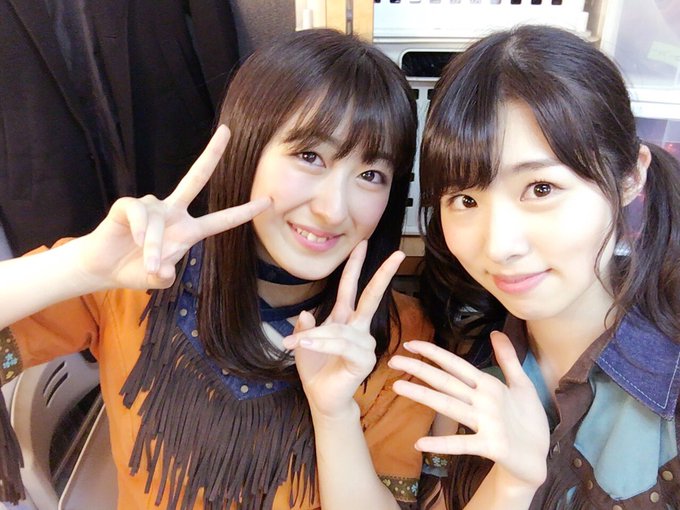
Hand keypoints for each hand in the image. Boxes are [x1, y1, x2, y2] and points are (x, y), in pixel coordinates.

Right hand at [77, 125, 270, 289]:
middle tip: (227, 130)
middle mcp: (173, 212)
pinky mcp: (128, 205)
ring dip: (152, 245)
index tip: (269, 202)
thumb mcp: (156, 278)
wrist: (103, 269)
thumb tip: (163, 270)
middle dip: (211, 154)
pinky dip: (139, 231)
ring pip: (157, 221)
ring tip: (147, 262)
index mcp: (188, 230)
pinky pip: (139, 214)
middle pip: (196, 178)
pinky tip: (133, 240)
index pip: (222, 219)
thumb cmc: (134, 270)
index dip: (244, 211)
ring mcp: (152, 206)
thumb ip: (165, 276)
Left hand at [282, 241, 404, 419]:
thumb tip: (307, 312)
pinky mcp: (364, 360)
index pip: (352, 288)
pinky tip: (306, 345)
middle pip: (371, 297)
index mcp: (345, 320)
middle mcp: (359, 329)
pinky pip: (341, 345)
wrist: (321, 398)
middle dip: (382, 274)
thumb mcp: (303, 344)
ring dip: (316, 337)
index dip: (356, 266)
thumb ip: (304, 327)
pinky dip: (322, 344)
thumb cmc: (315, 370)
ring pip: (339, 330)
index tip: (363, 243)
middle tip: (398, 254)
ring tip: (296, 344)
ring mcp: (364, 344)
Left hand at [389, 332, 548, 488]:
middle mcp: (486, 400)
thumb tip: (496, 333)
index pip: (457, 364)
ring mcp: (489, 423)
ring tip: (397, 388)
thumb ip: (508, 359)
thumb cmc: (528, 421)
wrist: (538, 461)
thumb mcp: (522, 385)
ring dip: (423, 396)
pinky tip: (419, 443)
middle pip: (447, 382)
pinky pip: (462, 444)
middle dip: (420, 369)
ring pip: (449, 406)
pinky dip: (442, 445)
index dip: (434, 353)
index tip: (410, 344)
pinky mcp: (492, 446)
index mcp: (490, 385)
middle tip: (393, 360)